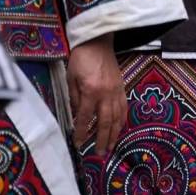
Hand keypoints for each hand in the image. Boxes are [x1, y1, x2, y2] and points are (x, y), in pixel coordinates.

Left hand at [67, 33, 126, 155]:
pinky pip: (124, 108)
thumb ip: (74, 98)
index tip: (79, 144)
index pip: (85, 118)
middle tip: (100, 154)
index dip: (82, 133)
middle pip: (105, 122)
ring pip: (117, 118)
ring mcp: (116, 91)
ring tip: (111, 147)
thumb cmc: (81, 57)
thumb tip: (77, 116)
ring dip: (114, 134)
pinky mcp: (122, 87)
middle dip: (102, 140)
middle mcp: (106, 93)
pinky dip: (122, 120)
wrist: (98, 40)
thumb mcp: (71, 77)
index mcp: (91, 91)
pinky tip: (119, 128)